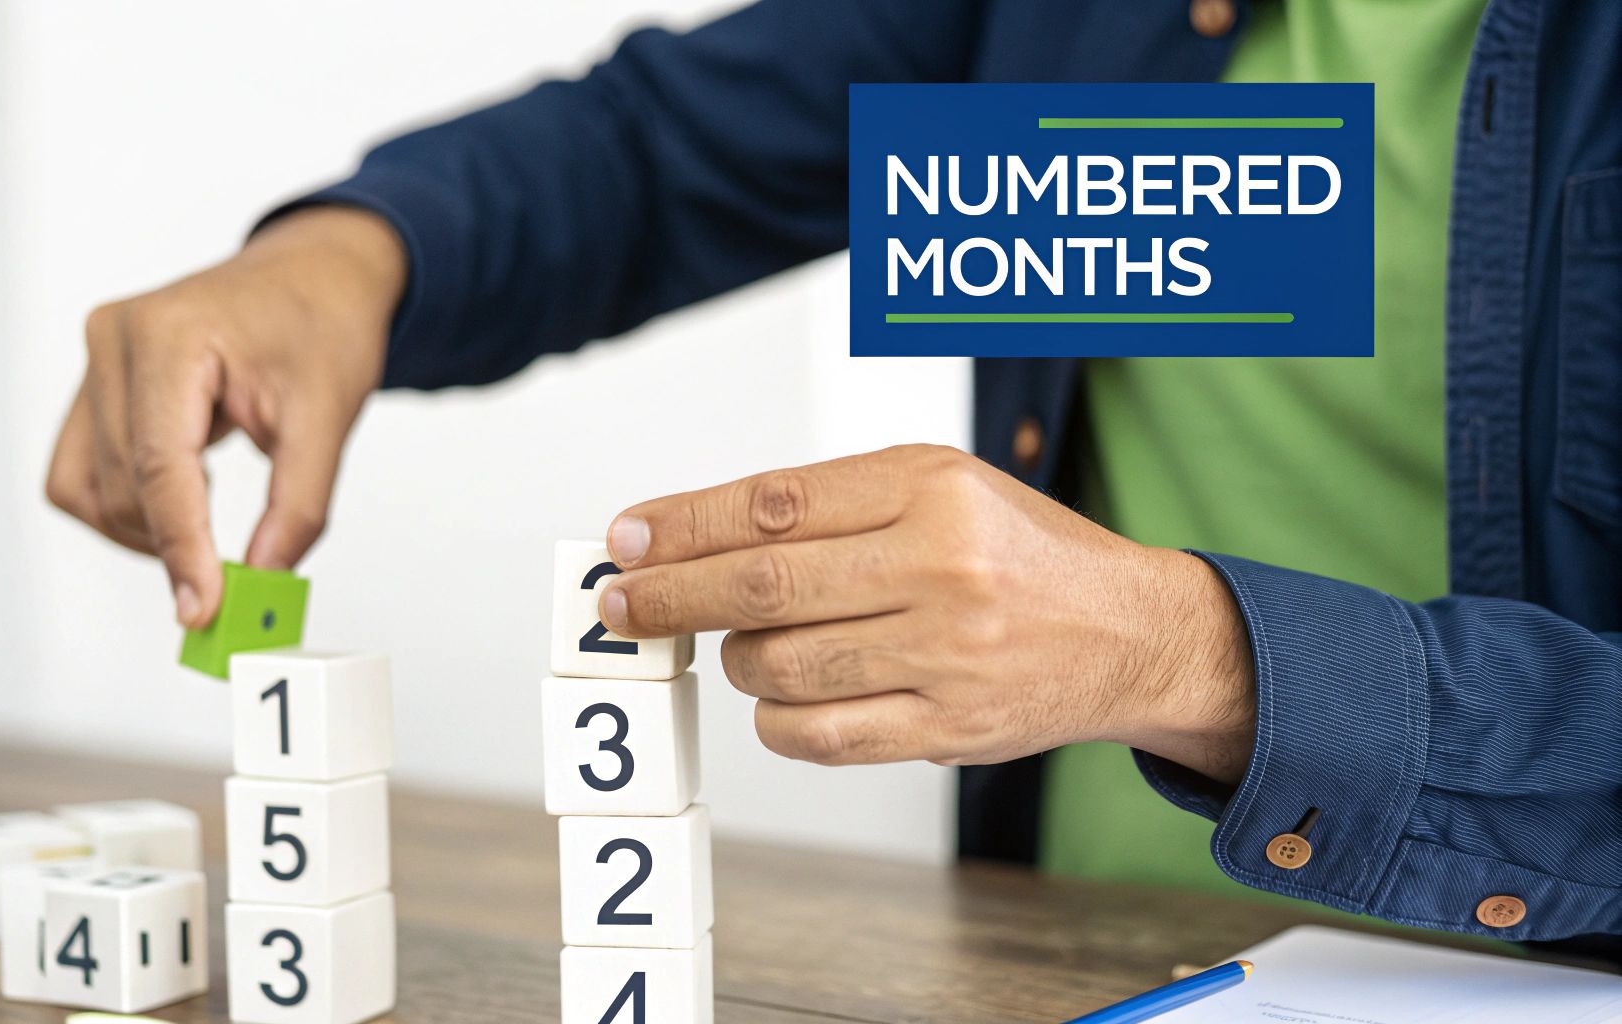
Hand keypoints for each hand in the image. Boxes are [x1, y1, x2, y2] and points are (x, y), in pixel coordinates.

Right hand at [45, 206, 405, 627]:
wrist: (312, 277)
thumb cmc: (321, 326)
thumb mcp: (329, 416)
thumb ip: (298, 505)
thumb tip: (263, 580)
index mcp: (170, 335)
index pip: (160, 467)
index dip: (180, 548)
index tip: (203, 610)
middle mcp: (114, 339)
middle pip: (124, 487)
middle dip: (174, 546)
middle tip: (234, 584)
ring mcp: (95, 360)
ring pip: (86, 490)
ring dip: (144, 532)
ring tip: (210, 533)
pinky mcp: (93, 386)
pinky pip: (81, 473)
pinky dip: (127, 509)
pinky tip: (181, 508)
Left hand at [597, 444, 1256, 782]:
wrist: (1131, 633)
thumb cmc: (1021, 551)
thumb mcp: (941, 485)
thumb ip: (830, 502)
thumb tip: (695, 532)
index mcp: (932, 489)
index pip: (775, 504)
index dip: (685, 524)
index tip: (628, 537)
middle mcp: (942, 567)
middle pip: (764, 588)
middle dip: (672, 597)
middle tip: (622, 603)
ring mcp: (947, 656)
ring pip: (782, 667)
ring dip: (737, 660)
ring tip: (740, 646)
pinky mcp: (950, 730)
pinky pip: (822, 736)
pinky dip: (778, 720)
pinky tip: (779, 697)